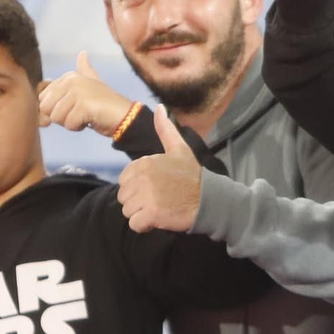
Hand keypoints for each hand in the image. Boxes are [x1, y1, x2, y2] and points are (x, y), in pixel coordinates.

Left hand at [38, 51, 134, 135]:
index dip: (55, 109)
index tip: (73, 107)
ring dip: (70, 122)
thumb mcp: (92, 83)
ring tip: (85, 116)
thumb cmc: (104, 104)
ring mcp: (77, 92)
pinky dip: (78, 127)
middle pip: (46, 109)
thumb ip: (84, 70)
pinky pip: (69, 124)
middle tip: (78, 113)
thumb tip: (83, 53)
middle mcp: (71, 81)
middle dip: (61, 116)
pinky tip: (90, 120)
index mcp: (69, 76)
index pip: (43, 99)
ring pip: (56, 118)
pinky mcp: (83, 106)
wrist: (124, 115)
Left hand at [117, 106, 201, 232]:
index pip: (124, 181)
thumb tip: (159, 107)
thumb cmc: (192, 175)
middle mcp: (143, 177)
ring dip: (141, 214)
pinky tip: (159, 219)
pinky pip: (135, 225)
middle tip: (158, 200)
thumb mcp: (180, 149)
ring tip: (160, 209)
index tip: (156, 188)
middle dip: (138, 202)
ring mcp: (146, 196)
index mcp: (144, 162)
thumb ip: (165, 129)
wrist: (209, 200)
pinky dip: (145, 226)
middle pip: (124, 197)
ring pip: (128, 211)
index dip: (138, 188)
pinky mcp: (151, 214)